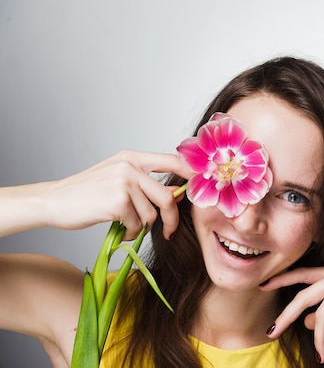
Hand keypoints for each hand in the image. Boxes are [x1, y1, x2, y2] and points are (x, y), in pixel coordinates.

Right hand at [41, 150, 192, 238]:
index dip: (192, 173)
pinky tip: (118, 230)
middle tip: (169, 231)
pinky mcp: (117, 201)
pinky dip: (130, 232)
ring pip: (151, 214)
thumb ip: (146, 184)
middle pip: (167, 196)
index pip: (173, 160)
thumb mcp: (118, 180)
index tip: (203, 185)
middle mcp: (130, 166)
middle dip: (172, 219)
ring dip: (142, 227)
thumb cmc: (87, 193)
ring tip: (127, 227)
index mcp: (132, 157)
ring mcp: (123, 182)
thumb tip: (177, 194)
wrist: (53, 201)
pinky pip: (137, 224)